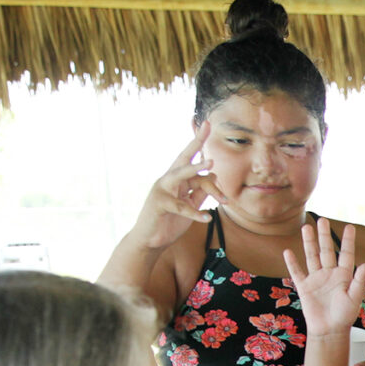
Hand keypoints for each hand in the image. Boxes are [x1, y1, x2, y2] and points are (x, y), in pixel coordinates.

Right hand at [127, 128, 215, 251]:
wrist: (150, 241)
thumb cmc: (170, 222)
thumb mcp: (189, 206)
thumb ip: (200, 192)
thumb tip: (213, 176)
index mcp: (176, 179)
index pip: (190, 158)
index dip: (198, 142)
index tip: (207, 124)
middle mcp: (168, 180)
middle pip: (183, 158)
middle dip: (195, 143)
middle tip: (206, 128)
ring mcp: (161, 190)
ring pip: (180, 175)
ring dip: (196, 170)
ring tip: (210, 165)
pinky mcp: (158, 204)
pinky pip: (180, 205)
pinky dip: (195, 212)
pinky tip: (206, 217)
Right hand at [282, 218, 364, 339]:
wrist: (329, 330)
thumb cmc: (345, 316)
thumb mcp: (355, 298)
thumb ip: (359, 281)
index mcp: (344, 275)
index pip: (346, 254)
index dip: (348, 241)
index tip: (350, 227)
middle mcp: (329, 274)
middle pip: (326, 251)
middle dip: (324, 236)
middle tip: (322, 220)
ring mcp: (316, 279)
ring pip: (311, 257)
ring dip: (309, 243)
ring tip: (306, 228)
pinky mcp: (304, 287)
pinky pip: (297, 272)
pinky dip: (292, 263)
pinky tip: (288, 251)